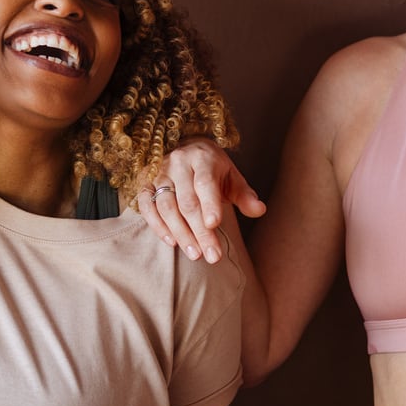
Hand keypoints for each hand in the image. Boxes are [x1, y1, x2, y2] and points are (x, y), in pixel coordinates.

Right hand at [134, 140, 265, 263]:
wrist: (187, 149)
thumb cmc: (213, 170)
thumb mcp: (232, 178)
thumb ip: (245, 196)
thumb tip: (260, 210)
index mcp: (203, 159)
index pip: (205, 183)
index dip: (209, 204)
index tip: (214, 225)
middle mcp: (178, 163)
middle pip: (187, 202)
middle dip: (200, 231)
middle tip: (212, 256)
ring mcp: (159, 173)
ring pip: (167, 207)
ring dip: (181, 233)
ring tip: (195, 254)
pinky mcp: (145, 184)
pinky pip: (147, 207)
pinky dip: (157, 226)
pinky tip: (172, 242)